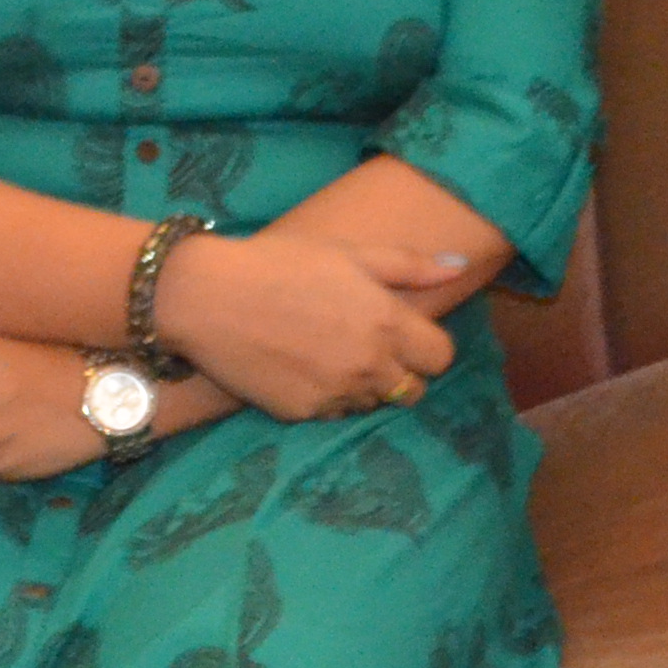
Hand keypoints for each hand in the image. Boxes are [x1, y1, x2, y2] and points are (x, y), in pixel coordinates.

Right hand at [149, 226, 463, 422]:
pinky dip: (325, 396)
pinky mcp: (302, 414)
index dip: (427, 346)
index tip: (406, 335)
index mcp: (387, 324)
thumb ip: (410, 266)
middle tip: (366, 344)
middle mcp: (369, 366)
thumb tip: (461, 265)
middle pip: (412, 390)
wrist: (207, 297)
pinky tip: (299, 365)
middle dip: (399, 372)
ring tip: (326, 351)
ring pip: (371, 404)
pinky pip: (332, 413)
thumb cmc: (279, 264)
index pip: (441, 358)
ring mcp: (336, 394)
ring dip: (362, 385)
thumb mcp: (349, 253)